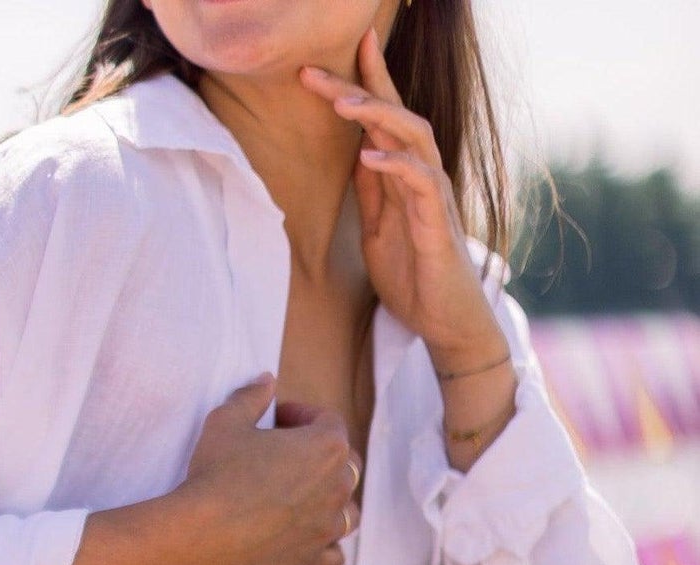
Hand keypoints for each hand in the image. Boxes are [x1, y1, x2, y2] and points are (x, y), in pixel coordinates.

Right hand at [166, 373, 363, 564]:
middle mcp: (337, 488)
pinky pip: (334, 556)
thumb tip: (265, 381)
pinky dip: (325, 547)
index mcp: (326, 446)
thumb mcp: (225, 422)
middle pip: (345, 465)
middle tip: (284, 458)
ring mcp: (327, 529)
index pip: (328, 421)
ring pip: (347, 512)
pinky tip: (306, 540)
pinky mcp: (310, 562)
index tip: (276, 420)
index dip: (301, 416)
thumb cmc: (216, 475)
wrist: (201, 536)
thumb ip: (250, 397)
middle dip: (319, 457)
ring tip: (299, 500)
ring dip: (329, 502)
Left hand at [298, 28, 503, 363]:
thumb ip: (371, 194)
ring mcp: (432, 196)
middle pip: (393, 115)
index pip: (384, 118)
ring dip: (377, 116)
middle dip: (357, 87)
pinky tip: (369, 156)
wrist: (444, 320)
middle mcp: (421, 175)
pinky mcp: (438, 222)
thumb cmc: (414, 276)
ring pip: (412, 137)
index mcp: (402, 176)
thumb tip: (356, 157)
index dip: (366, 81)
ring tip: (342, 103)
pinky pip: (421, 182)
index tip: (338, 52)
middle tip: (311, 72)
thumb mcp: (377, 231)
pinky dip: (395, 165)